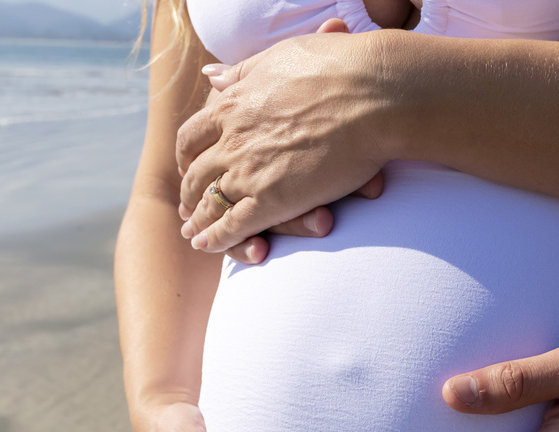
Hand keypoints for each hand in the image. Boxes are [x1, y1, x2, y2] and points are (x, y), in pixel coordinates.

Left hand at [175, 18, 392, 254]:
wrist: (370, 94)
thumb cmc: (334, 70)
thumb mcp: (275, 58)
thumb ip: (241, 72)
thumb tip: (210, 76)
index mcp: (232, 106)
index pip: (193, 136)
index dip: (188, 154)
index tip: (189, 164)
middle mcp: (232, 141)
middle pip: (197, 173)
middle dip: (189, 192)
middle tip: (187, 205)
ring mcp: (249, 172)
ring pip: (210, 202)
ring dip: (199, 220)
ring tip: (193, 232)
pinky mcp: (272, 200)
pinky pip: (234, 226)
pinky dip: (216, 238)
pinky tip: (207, 246)